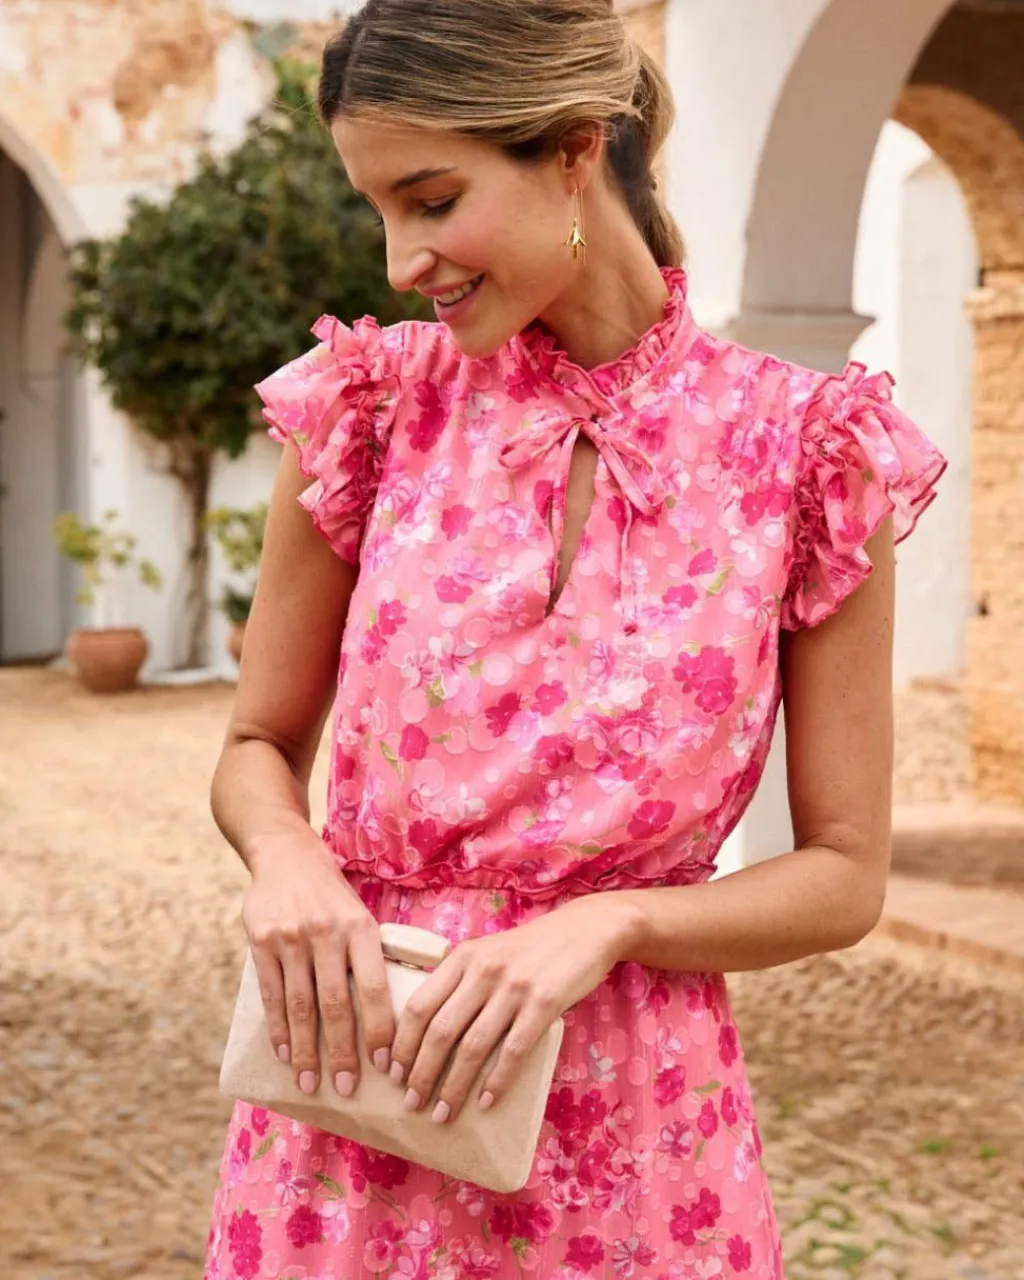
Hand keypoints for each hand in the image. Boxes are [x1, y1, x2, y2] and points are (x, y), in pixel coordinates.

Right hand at [241, 833, 394, 1098]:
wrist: (286, 855)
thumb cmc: (333, 896)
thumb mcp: (361, 914)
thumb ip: (371, 957)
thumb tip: (400, 1014)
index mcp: (360, 928)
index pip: (374, 986)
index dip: (379, 1029)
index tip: (385, 1065)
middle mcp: (326, 933)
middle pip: (336, 1004)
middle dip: (341, 1051)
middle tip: (346, 1088)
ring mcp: (291, 938)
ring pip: (300, 1005)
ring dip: (305, 1050)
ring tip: (310, 1083)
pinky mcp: (261, 942)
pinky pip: (271, 994)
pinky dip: (278, 1028)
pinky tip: (283, 1054)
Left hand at [387, 896, 636, 1123]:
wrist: (584, 930)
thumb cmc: (530, 948)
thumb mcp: (486, 952)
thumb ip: (459, 980)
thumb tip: (426, 1030)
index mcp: (462, 957)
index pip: (418, 1005)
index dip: (400, 1043)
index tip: (389, 1073)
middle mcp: (483, 970)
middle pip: (440, 1031)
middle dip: (420, 1073)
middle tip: (411, 1102)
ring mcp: (514, 987)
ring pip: (472, 1047)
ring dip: (453, 1087)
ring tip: (442, 1114)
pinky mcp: (544, 1003)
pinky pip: (513, 1051)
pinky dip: (496, 1081)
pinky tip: (486, 1102)